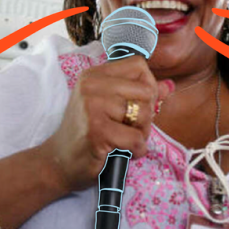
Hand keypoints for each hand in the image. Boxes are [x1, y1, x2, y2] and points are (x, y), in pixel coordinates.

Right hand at [43, 58, 172, 190]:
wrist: (59, 162)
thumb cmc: (88, 135)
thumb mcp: (111, 109)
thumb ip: (140, 95)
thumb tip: (169, 85)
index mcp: (94, 75)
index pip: (138, 65)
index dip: (147, 87)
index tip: (136, 106)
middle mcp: (91, 86)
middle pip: (146, 90)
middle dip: (147, 115)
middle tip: (129, 129)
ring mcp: (92, 107)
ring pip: (144, 114)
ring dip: (141, 135)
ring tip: (123, 141)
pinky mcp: (97, 131)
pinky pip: (137, 139)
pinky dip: (136, 151)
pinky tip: (121, 153)